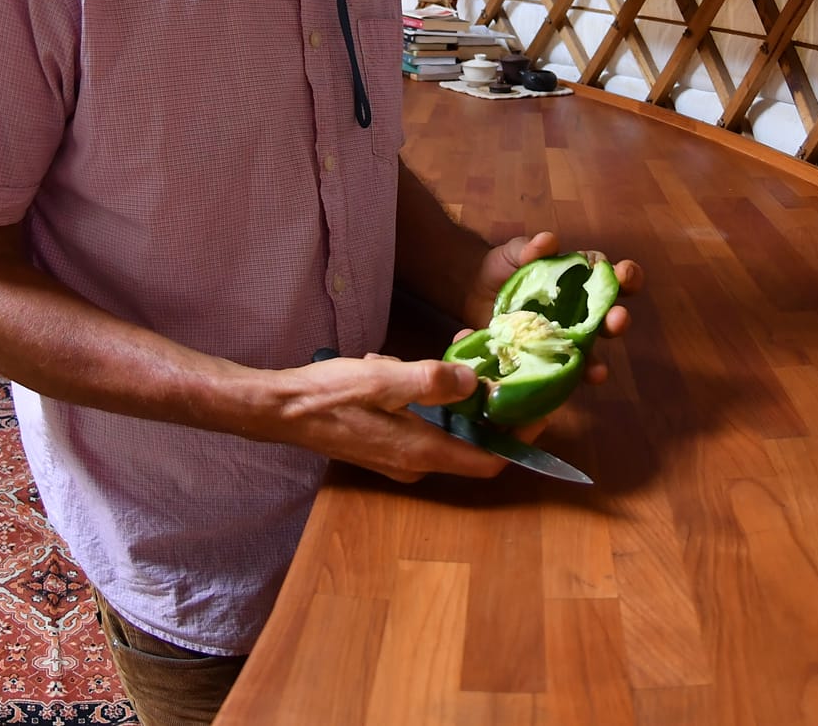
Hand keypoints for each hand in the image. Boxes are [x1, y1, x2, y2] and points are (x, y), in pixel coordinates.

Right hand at [258, 353, 516, 482]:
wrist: (278, 410)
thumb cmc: (328, 395)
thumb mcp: (382, 377)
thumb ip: (430, 380)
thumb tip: (476, 380)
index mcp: (423, 451)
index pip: (490, 460)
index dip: (520, 438)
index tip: (539, 405)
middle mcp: (416, 462)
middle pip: (472, 442)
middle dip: (487, 405)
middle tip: (493, 364)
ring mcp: (398, 456)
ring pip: (445, 428)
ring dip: (451, 395)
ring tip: (441, 355)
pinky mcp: (384, 444)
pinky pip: (420, 422)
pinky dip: (424, 397)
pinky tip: (397, 366)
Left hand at [468, 230, 641, 389]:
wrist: (471, 292)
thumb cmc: (501, 268)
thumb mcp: (513, 253)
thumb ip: (529, 248)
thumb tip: (547, 241)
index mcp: (578, 280)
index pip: (609, 277)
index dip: (624, 276)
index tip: (625, 275)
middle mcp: (578, 311)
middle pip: (607, 317)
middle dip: (618, 320)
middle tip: (618, 319)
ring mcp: (563, 338)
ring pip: (590, 352)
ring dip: (599, 361)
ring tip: (600, 370)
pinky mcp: (545, 359)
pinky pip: (562, 372)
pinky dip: (568, 380)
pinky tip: (570, 385)